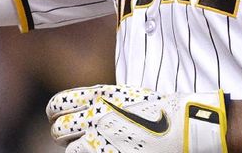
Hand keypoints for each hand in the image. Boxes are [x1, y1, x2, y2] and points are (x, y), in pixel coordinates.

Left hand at [47, 84, 227, 152]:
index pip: (57, 106)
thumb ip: (102, 101)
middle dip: (66, 135)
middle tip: (79, 138)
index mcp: (99, 95)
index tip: (62, 119)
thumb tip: (85, 111)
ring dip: (79, 150)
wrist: (184, 125)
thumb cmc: (160, 110)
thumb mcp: (127, 95)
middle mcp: (95, 116)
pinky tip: (103, 152)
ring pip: (69, 151)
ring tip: (94, 148)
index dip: (57, 114)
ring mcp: (101, 139)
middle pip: (59, 130)